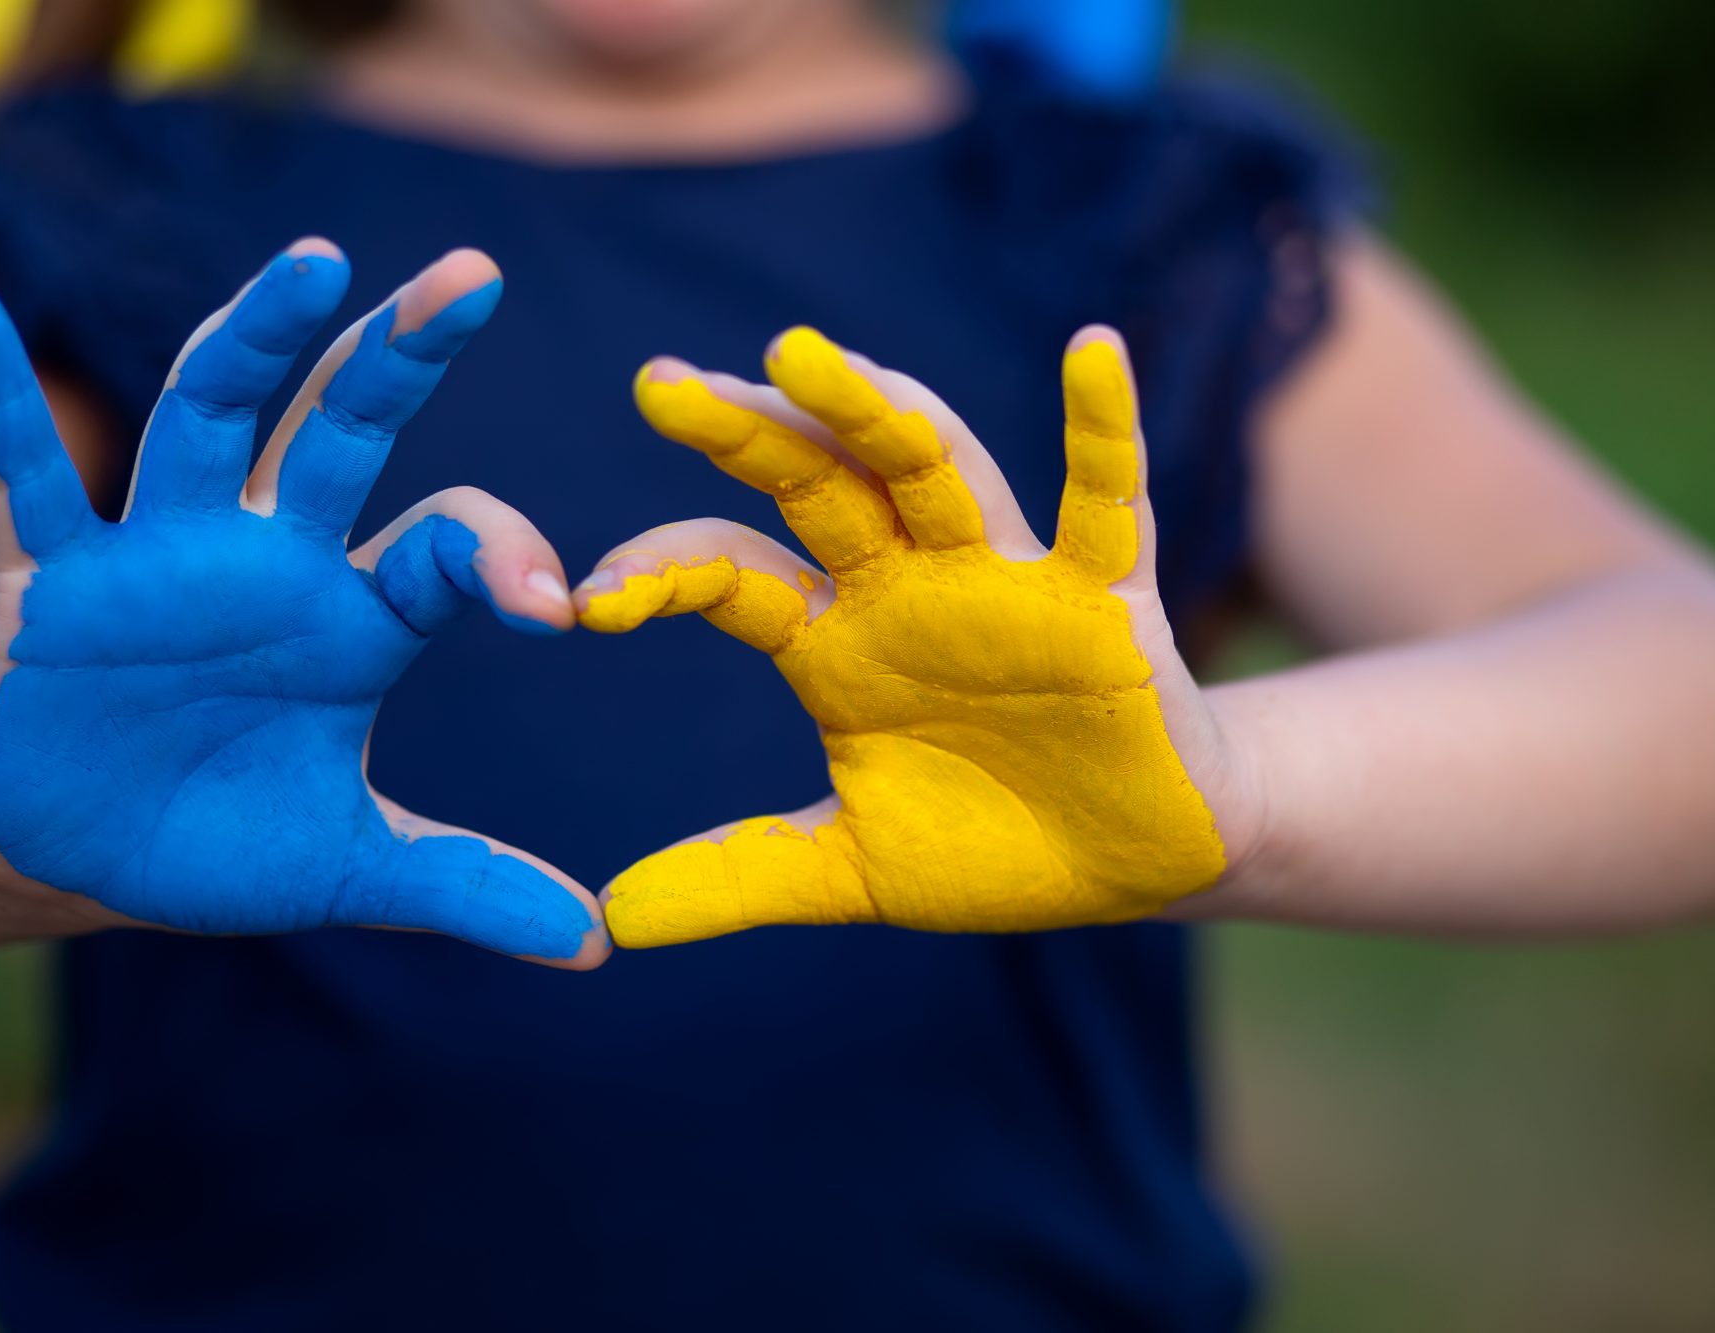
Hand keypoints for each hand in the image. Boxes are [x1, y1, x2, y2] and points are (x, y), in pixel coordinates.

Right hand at [0, 241, 607, 965]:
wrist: (82, 855)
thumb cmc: (221, 840)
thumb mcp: (350, 871)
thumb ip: (466, 886)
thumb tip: (597, 943)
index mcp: (360, 617)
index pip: (449, 549)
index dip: (503, 558)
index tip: (556, 607)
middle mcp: (273, 558)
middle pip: (344, 427)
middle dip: (402, 354)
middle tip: (473, 275)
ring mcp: (164, 554)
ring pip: (210, 416)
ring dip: (254, 340)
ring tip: (314, 264)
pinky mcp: (56, 578)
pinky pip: (26, 479)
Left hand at [577, 325, 1240, 947]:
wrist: (1128, 865)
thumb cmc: (990, 844)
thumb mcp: (851, 870)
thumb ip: (740, 878)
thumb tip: (611, 920)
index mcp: (835, 641)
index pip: (730, 576)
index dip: (660, 575)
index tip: (586, 603)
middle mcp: (905, 587)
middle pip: (815, 483)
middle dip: (743, 434)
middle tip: (661, 384)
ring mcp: (1003, 580)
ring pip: (934, 467)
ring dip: (871, 410)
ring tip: (800, 353)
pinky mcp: (1104, 597)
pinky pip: (1105, 502)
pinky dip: (1103, 429)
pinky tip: (1092, 350)